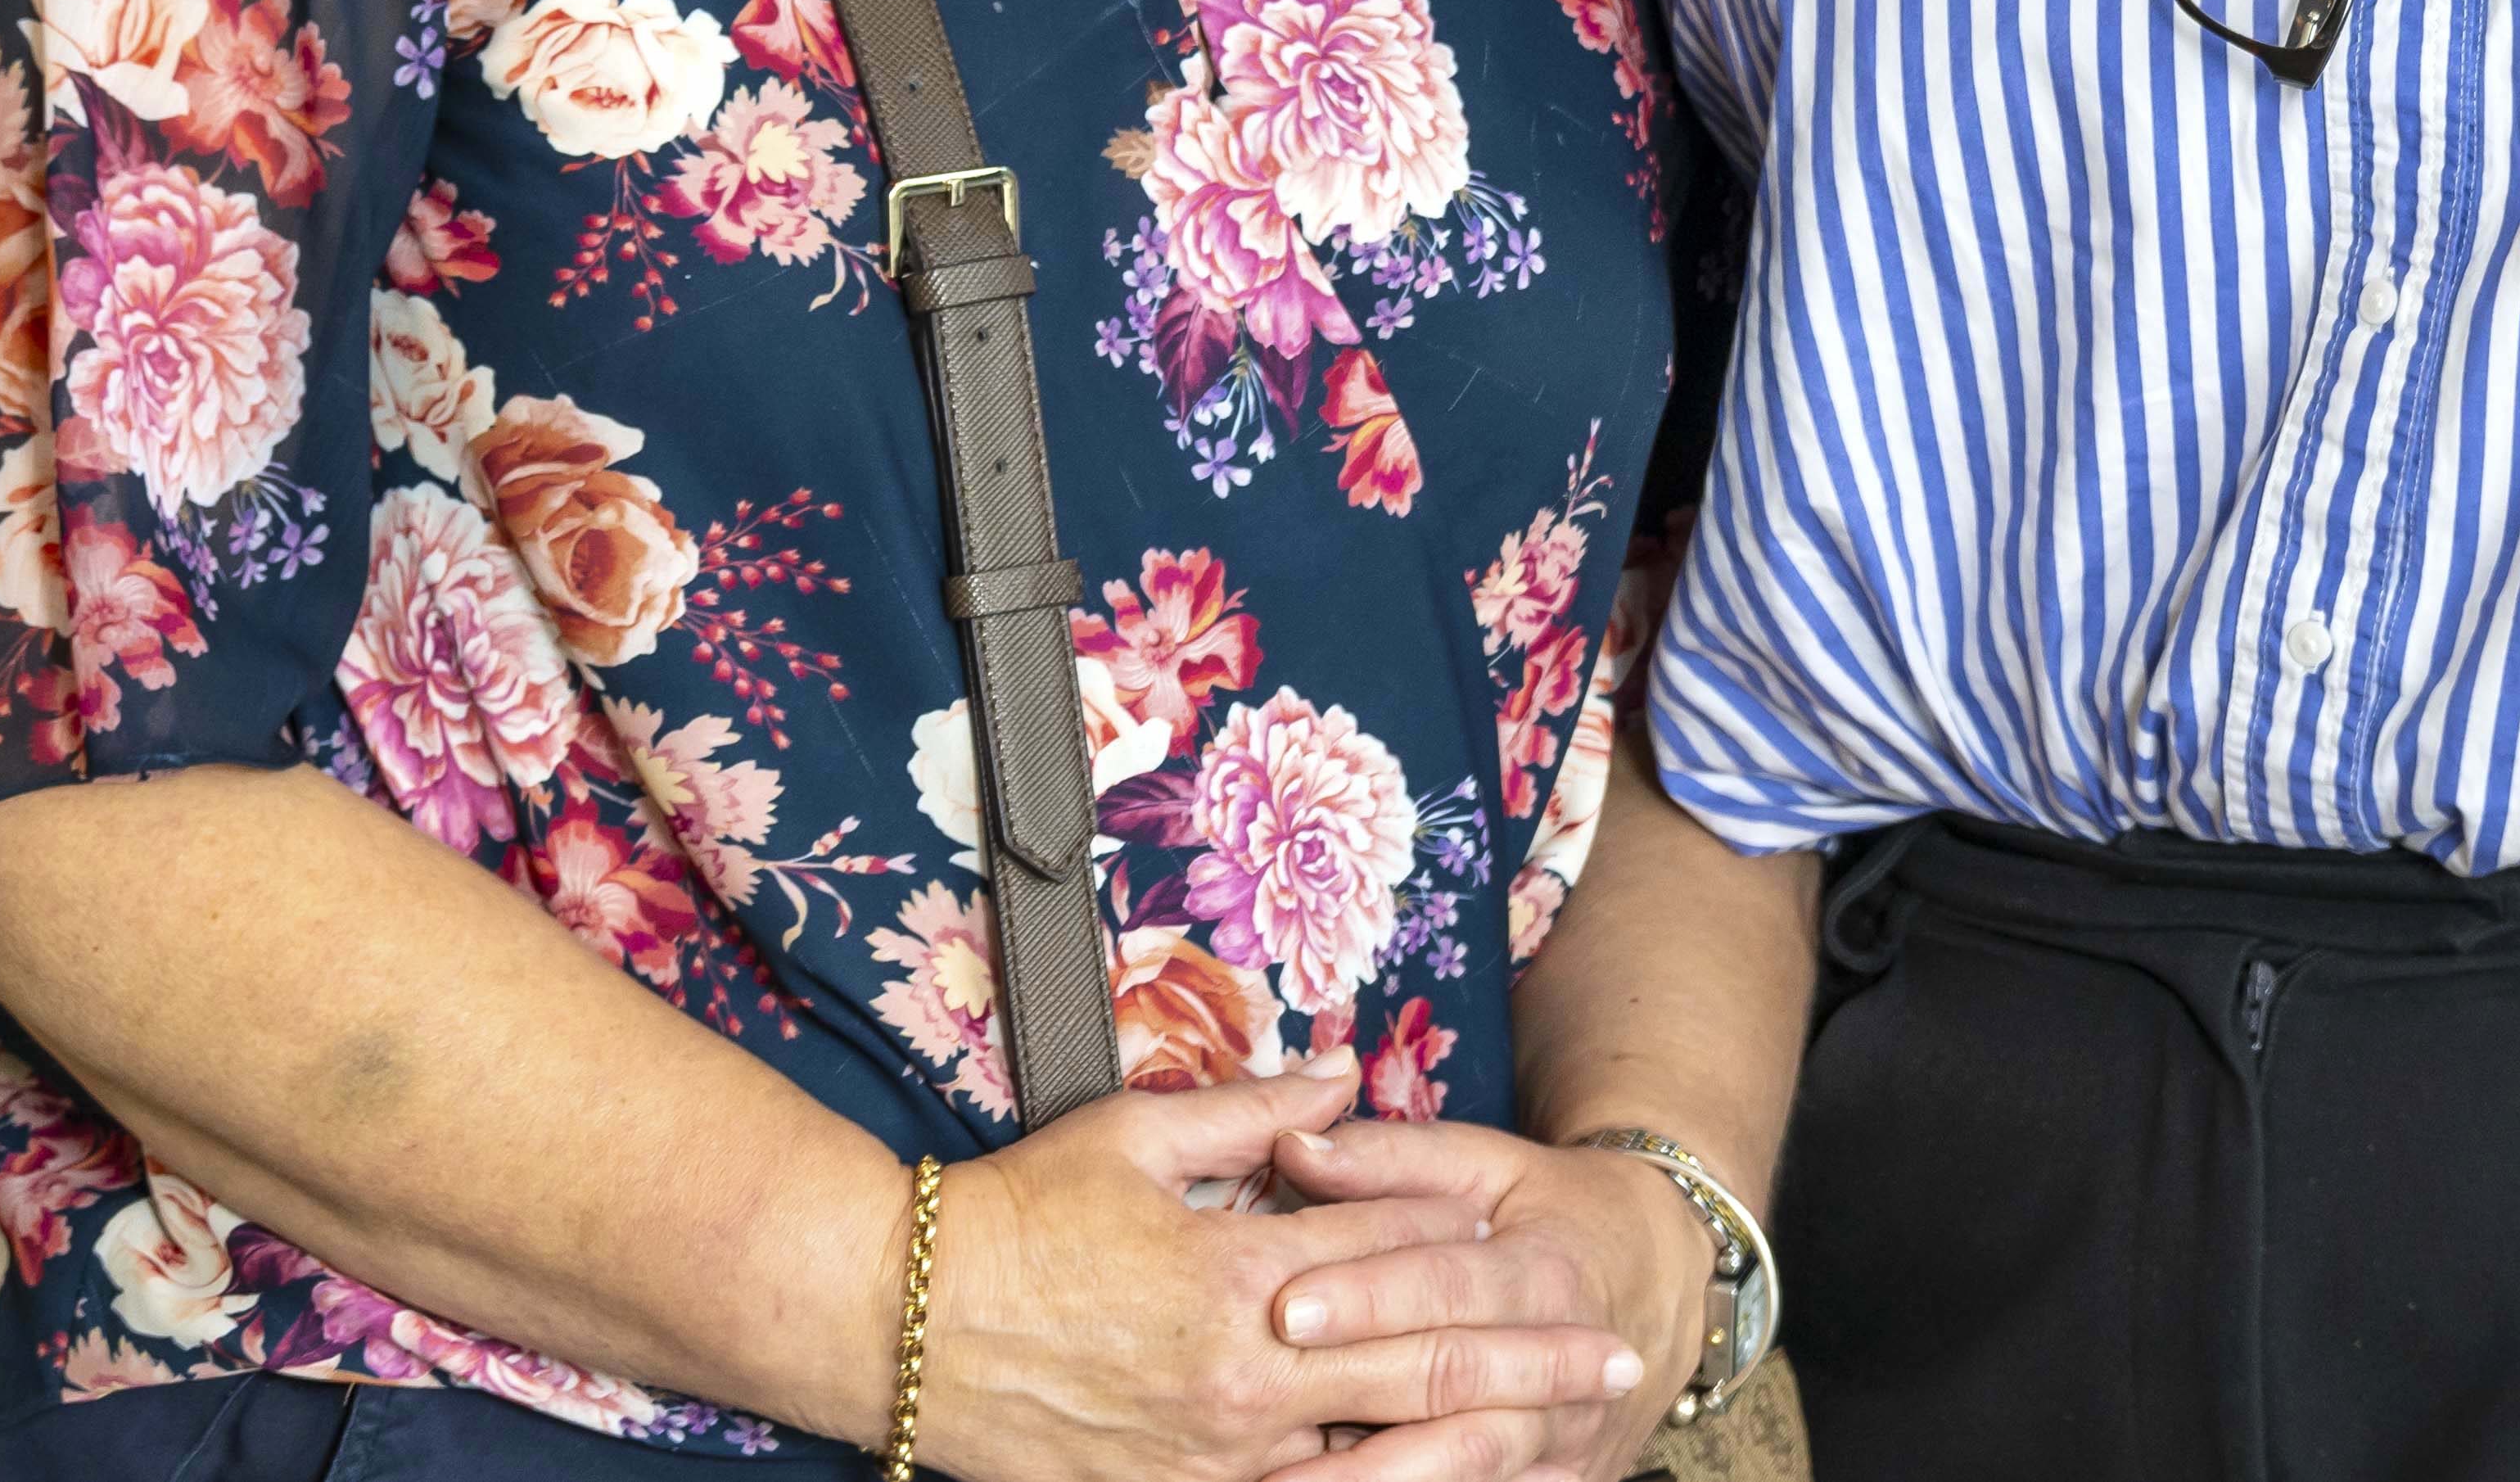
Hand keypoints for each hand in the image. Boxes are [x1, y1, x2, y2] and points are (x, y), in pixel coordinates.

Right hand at [910, 1071, 1649, 1481]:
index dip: (1483, 1249)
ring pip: (1379, 1458)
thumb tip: (1345, 1075)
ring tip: (1565, 1442)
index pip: (1398, 1255)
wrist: (898, 1324)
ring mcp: (1214, 1454)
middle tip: (1621, 1362)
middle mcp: (1246, 1372)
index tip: (1557, 1250)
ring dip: (1479, 1447)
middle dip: (1535, 1363)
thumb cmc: (1016, 1217)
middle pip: (1424, 1364)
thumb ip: (1255, 1110)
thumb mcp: (1134, 1133)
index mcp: (1243, 1269)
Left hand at [1265, 1121, 1718, 1481]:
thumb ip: (1391, 1159)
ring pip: (1473, 1462)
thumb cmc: (1554, 1212)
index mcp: (1543, 1269)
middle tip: (1264, 1406)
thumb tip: (1293, 1144)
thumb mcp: (1489, 1165)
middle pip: (1460, 1384)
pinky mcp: (1562, 1479)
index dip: (1370, 1297)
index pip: (1449, 1286)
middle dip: (1363, 1394)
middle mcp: (1564, 1357)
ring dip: (1384, 1476)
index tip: (1284, 1307)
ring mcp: (1566, 1431)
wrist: (1660, 1279)